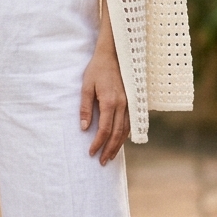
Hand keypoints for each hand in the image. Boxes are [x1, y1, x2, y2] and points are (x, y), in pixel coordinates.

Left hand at [80, 44, 129, 163]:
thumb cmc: (97, 69)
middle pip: (117, 134)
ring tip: (111, 156)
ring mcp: (130, 103)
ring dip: (118, 145)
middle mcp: (123, 105)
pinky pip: (131, 123)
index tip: (91, 152)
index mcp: (110, 102)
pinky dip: (125, 135)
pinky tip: (120, 141)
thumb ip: (85, 108)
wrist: (114, 54)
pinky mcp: (133, 101)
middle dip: (109, 150)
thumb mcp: (86, 87)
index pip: (104, 130)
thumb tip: (84, 128)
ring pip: (126, 130)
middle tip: (102, 162)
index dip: (98, 143)